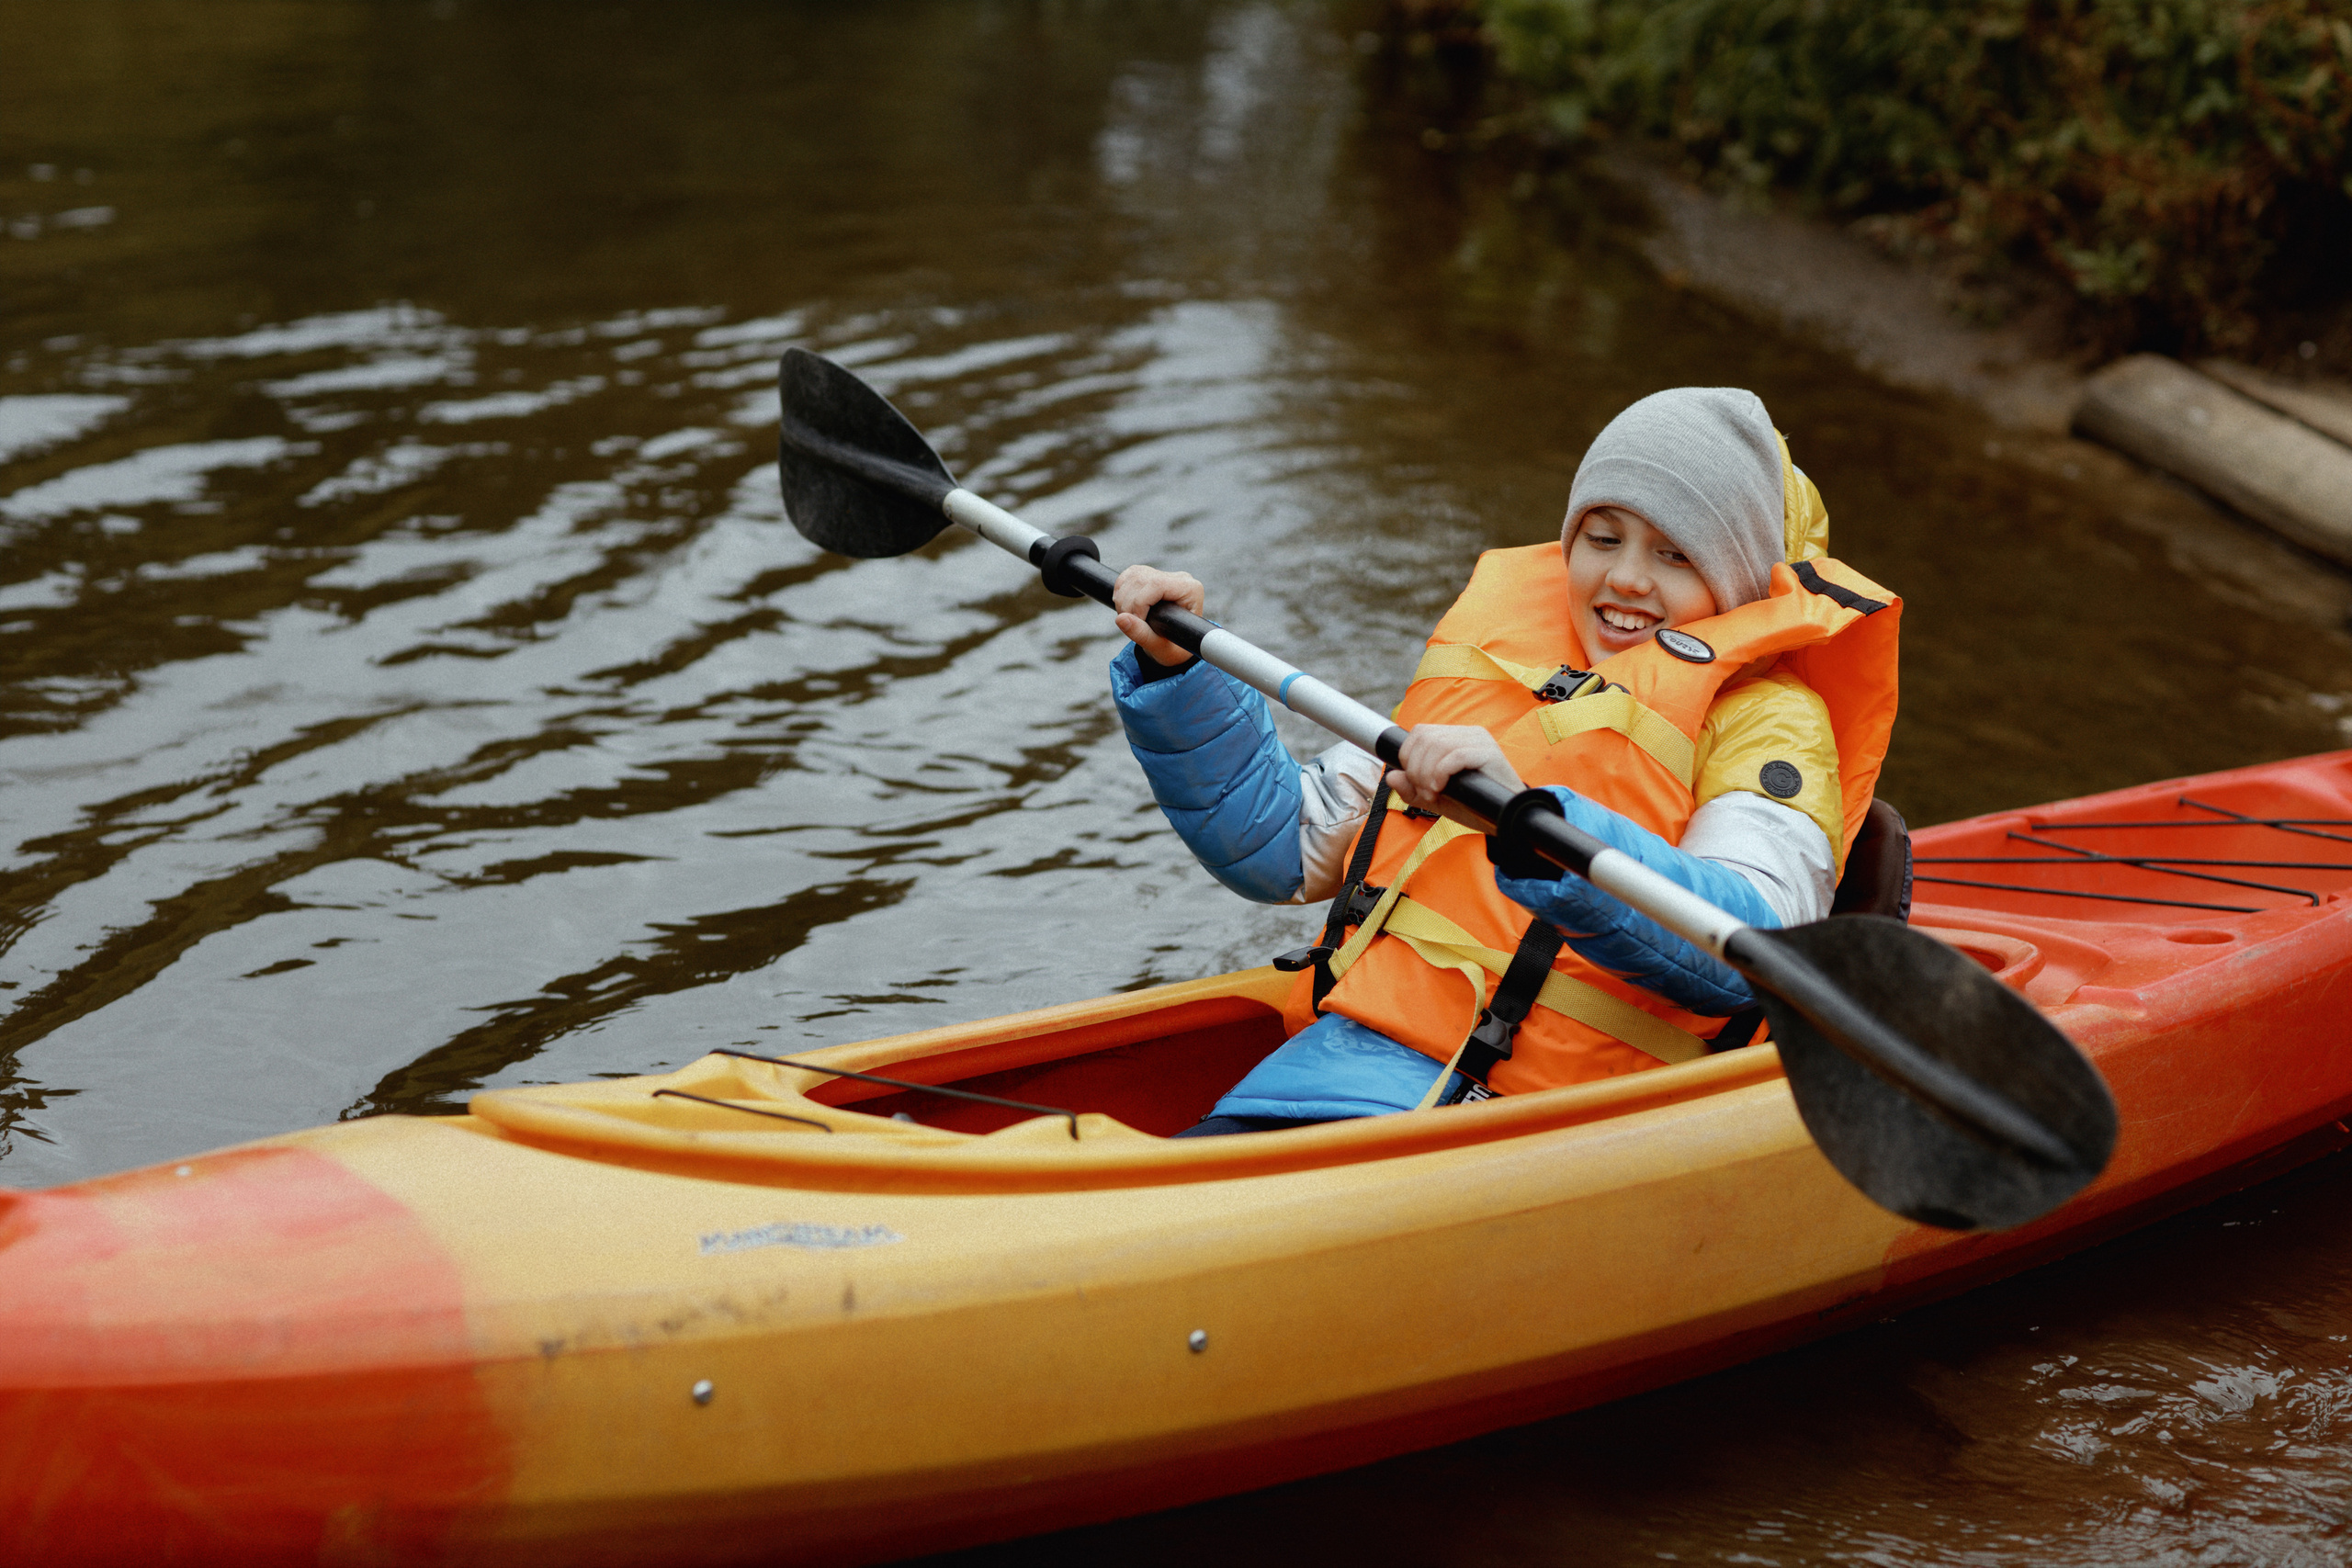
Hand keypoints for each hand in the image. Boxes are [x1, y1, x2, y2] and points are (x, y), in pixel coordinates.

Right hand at [1112, 564, 1204, 666]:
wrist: (1174, 646)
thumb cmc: (1173, 648)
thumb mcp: (1160, 647)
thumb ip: (1142, 635)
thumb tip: (1121, 619)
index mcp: (1190, 590)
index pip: (1157, 584)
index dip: (1139, 602)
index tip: (1137, 621)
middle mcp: (1180, 579)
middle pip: (1141, 579)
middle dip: (1128, 603)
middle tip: (1130, 624)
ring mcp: (1165, 575)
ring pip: (1133, 575)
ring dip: (1122, 598)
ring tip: (1128, 618)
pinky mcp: (1151, 575)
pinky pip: (1129, 575)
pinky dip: (1121, 591)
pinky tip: (1125, 608)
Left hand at [1388, 724, 1524, 825]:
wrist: (1504, 819)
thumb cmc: (1474, 806)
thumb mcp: (1436, 799)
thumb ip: (1412, 790)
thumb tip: (1391, 777)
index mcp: (1455, 737)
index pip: (1419, 733)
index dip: (1409, 758)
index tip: (1417, 784)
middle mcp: (1468, 733)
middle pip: (1425, 738)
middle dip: (1416, 769)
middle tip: (1426, 793)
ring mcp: (1480, 741)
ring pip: (1438, 745)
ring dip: (1427, 774)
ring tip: (1434, 794)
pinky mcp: (1490, 753)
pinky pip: (1455, 755)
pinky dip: (1441, 773)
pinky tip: (1442, 788)